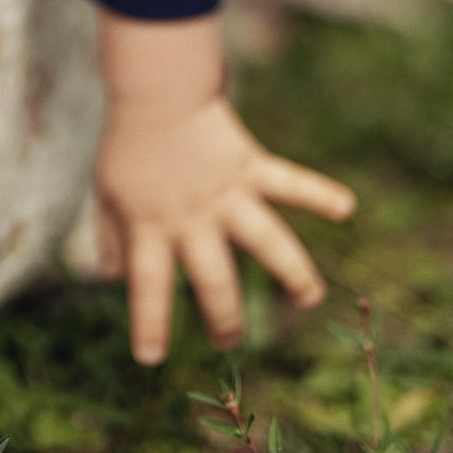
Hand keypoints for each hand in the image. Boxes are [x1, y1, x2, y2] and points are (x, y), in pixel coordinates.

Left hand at [93, 16, 354, 363]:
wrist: (155, 92)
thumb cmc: (128, 143)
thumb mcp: (106, 192)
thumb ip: (111, 235)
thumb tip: (109, 276)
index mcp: (152, 226)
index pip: (148, 286)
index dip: (149, 324)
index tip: (151, 359)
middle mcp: (193, 218)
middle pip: (213, 278)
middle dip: (224, 317)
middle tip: (228, 343)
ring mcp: (225, 194)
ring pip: (264, 239)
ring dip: (291, 271)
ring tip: (310, 299)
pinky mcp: (249, 166)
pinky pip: (288, 181)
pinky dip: (318, 191)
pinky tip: (345, 206)